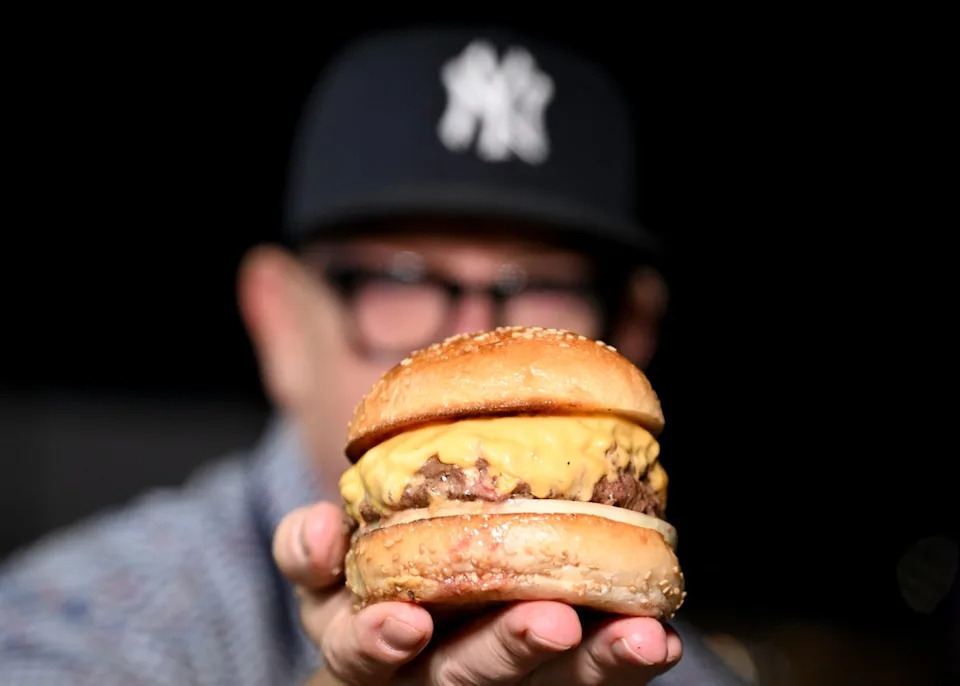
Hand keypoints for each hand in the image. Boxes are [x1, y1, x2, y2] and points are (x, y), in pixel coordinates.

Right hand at [273, 502, 682, 684]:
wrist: (418, 598)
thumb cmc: (366, 572)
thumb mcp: (321, 564)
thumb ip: (308, 550)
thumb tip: (321, 532)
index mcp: (368, 646)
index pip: (363, 655)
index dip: (379, 643)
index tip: (405, 622)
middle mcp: (436, 673)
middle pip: (468, 677)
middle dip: (507, 653)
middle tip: (549, 622)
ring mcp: (501, 676)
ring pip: (549, 683)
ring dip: (594, 663)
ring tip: (640, 637)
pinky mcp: (553, 675)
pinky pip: (593, 676)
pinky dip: (626, 661)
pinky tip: (657, 637)